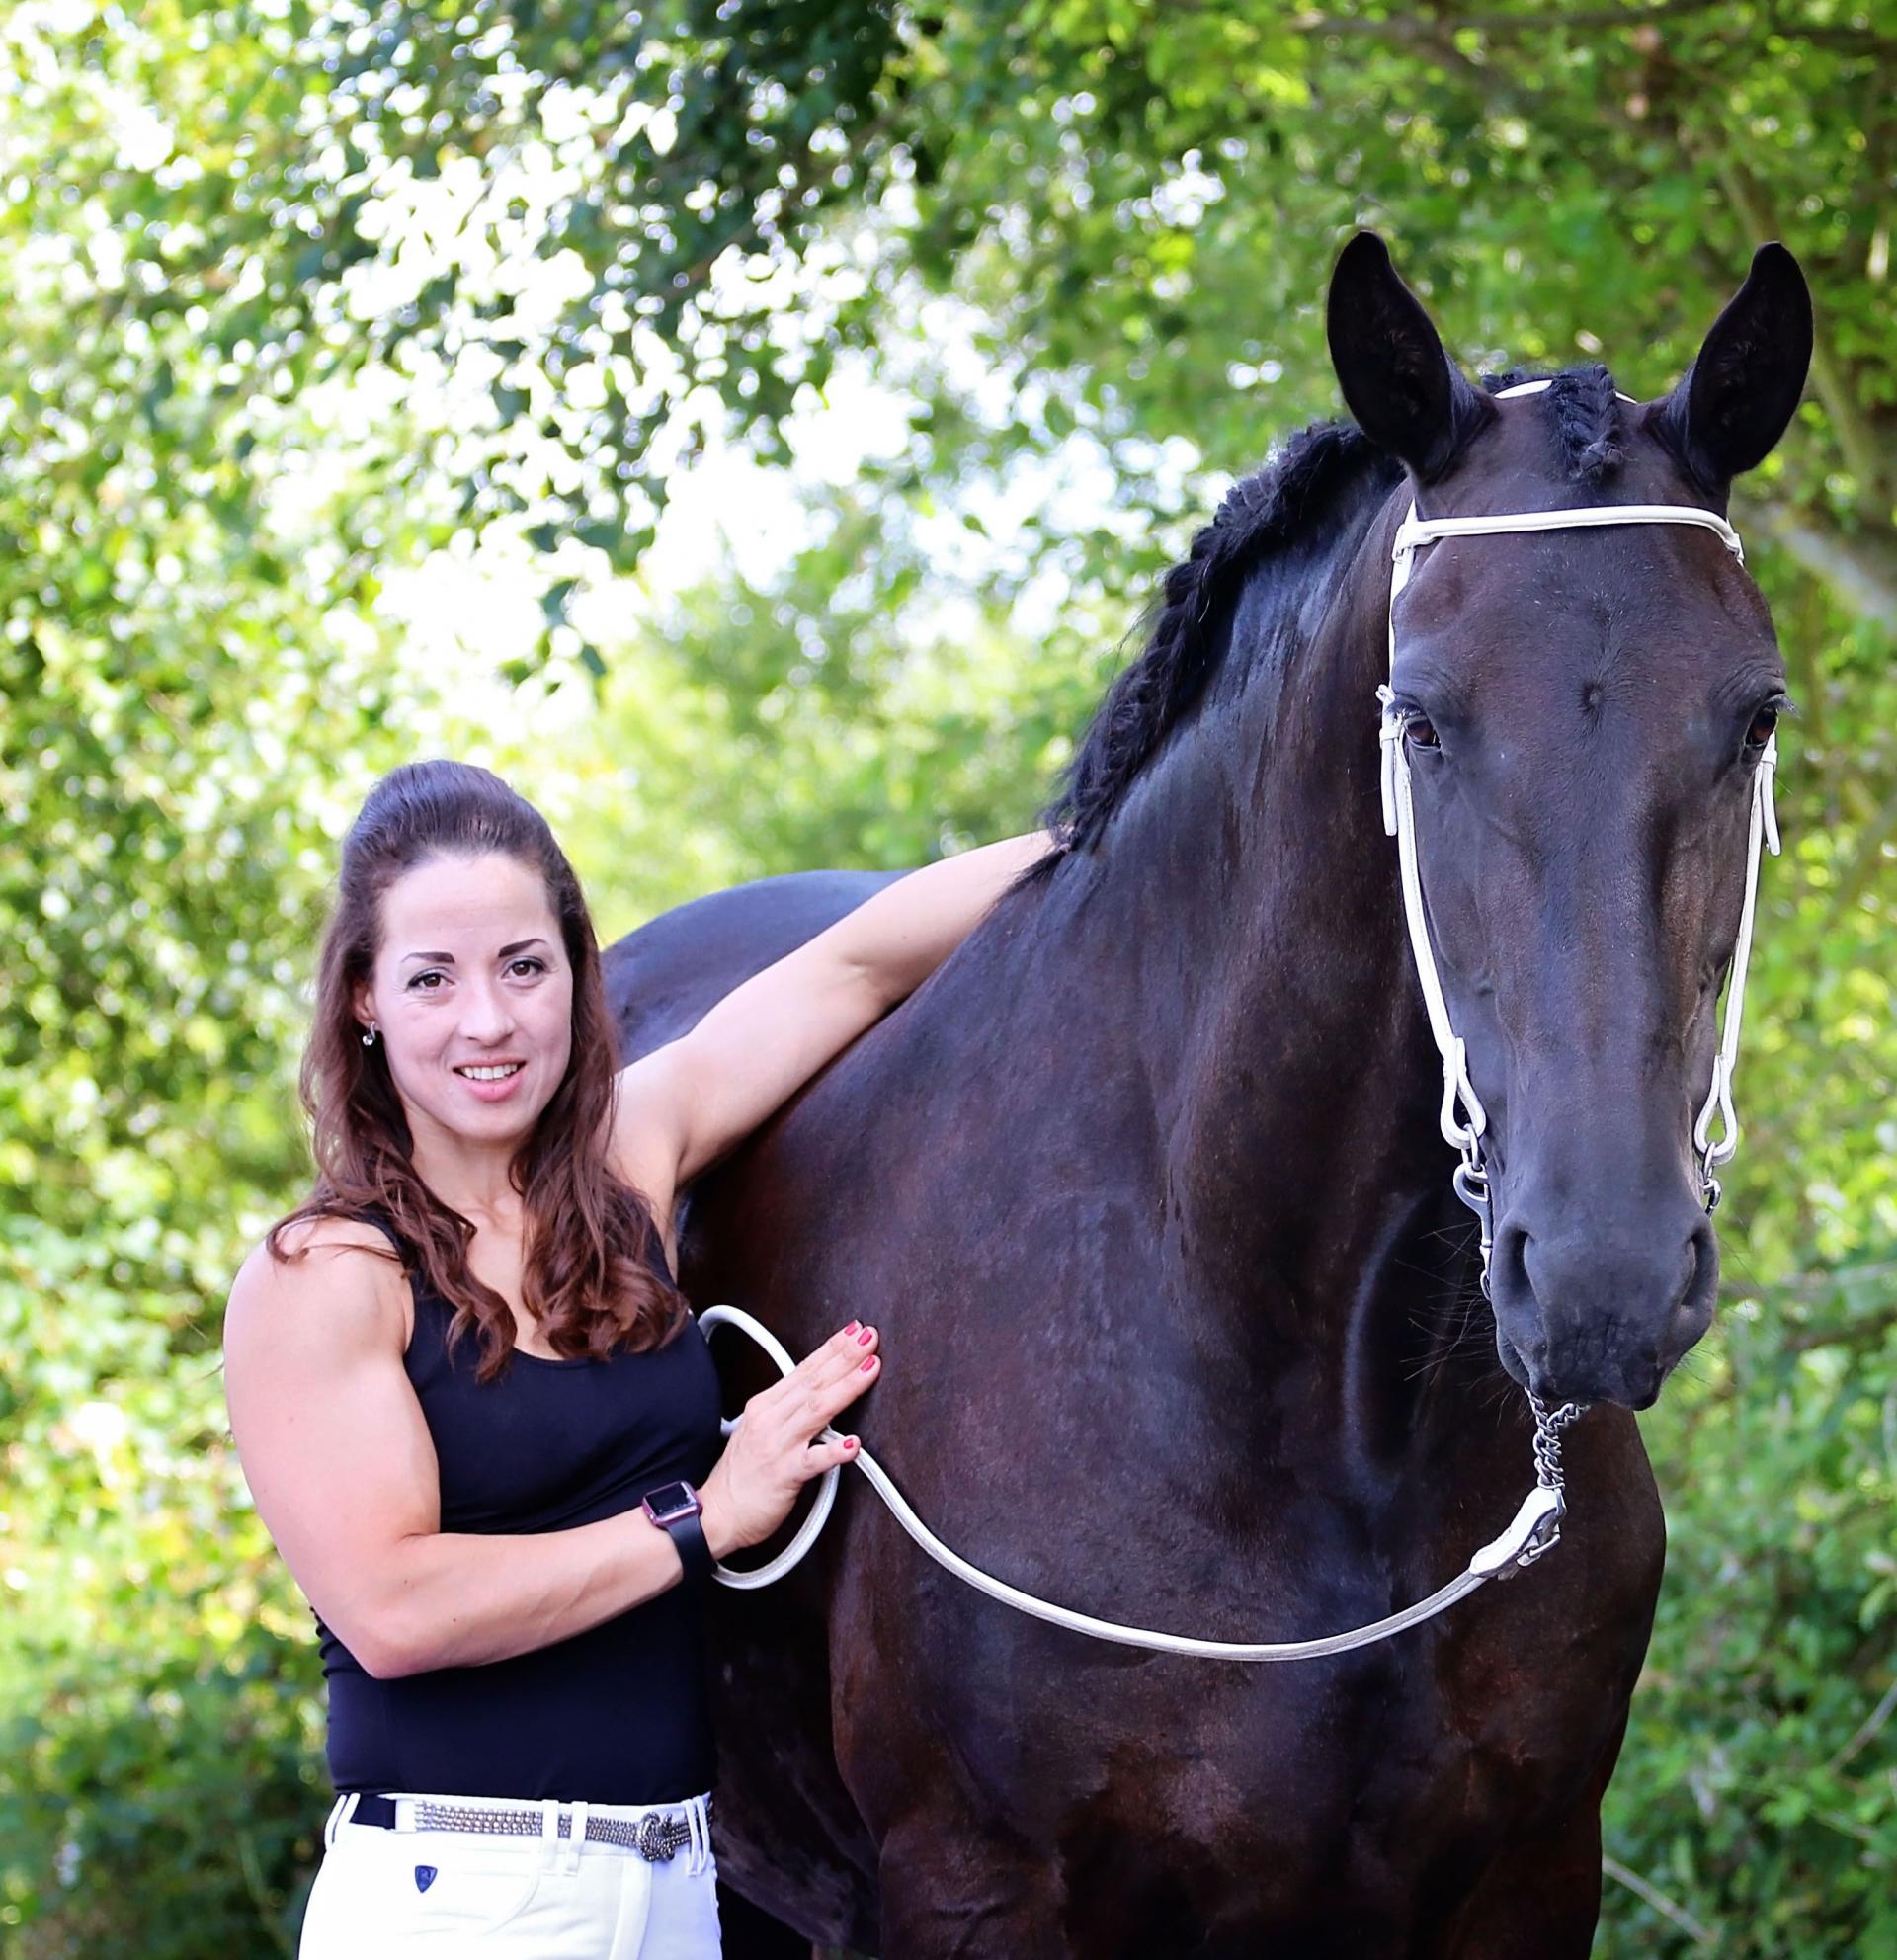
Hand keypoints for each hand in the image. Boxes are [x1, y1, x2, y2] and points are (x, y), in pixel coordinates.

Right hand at [697, 1321, 880, 1558]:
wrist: (714, 1514)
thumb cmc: (740, 1475)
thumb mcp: (759, 1429)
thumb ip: (788, 1409)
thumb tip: (820, 1390)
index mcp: (765, 1405)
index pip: (805, 1369)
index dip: (832, 1348)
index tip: (856, 1331)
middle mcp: (770, 1419)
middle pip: (814, 1382)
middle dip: (845, 1356)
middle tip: (870, 1337)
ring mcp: (777, 1446)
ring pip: (817, 1410)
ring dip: (847, 1387)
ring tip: (871, 1368)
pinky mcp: (783, 1476)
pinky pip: (812, 1462)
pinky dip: (833, 1451)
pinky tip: (853, 1443)